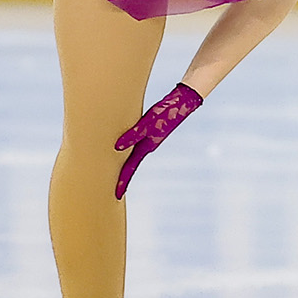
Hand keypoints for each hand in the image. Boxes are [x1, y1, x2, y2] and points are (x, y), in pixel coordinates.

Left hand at [113, 82, 202, 198]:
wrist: (182, 103)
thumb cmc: (166, 112)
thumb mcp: (148, 123)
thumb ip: (133, 134)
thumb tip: (117, 146)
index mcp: (147, 146)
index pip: (131, 167)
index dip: (123, 180)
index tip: (117, 195)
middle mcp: (148, 145)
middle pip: (131, 165)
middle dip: (123, 176)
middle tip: (114, 189)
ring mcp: (149, 139)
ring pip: (133, 155)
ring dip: (125, 164)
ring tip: (115, 172)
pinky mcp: (150, 131)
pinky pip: (135, 145)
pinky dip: (128, 150)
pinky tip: (123, 148)